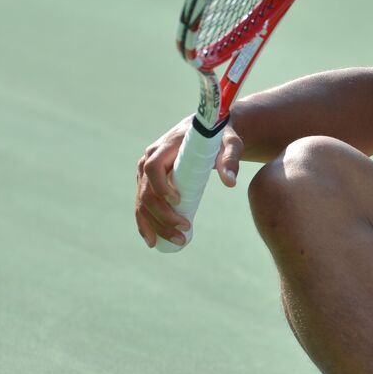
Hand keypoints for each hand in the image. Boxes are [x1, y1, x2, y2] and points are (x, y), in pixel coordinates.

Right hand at [135, 118, 247, 247]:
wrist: (205, 132)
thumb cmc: (217, 136)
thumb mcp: (228, 143)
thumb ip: (230, 158)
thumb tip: (230, 182)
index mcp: (165, 146)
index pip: (153, 167)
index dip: (161, 186)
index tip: (178, 201)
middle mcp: (149, 159)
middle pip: (146, 191)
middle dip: (162, 215)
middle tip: (185, 230)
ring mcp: (145, 173)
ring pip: (142, 203)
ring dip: (156, 225)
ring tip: (178, 241)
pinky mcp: (148, 184)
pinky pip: (142, 206)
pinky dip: (145, 224)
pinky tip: (153, 241)